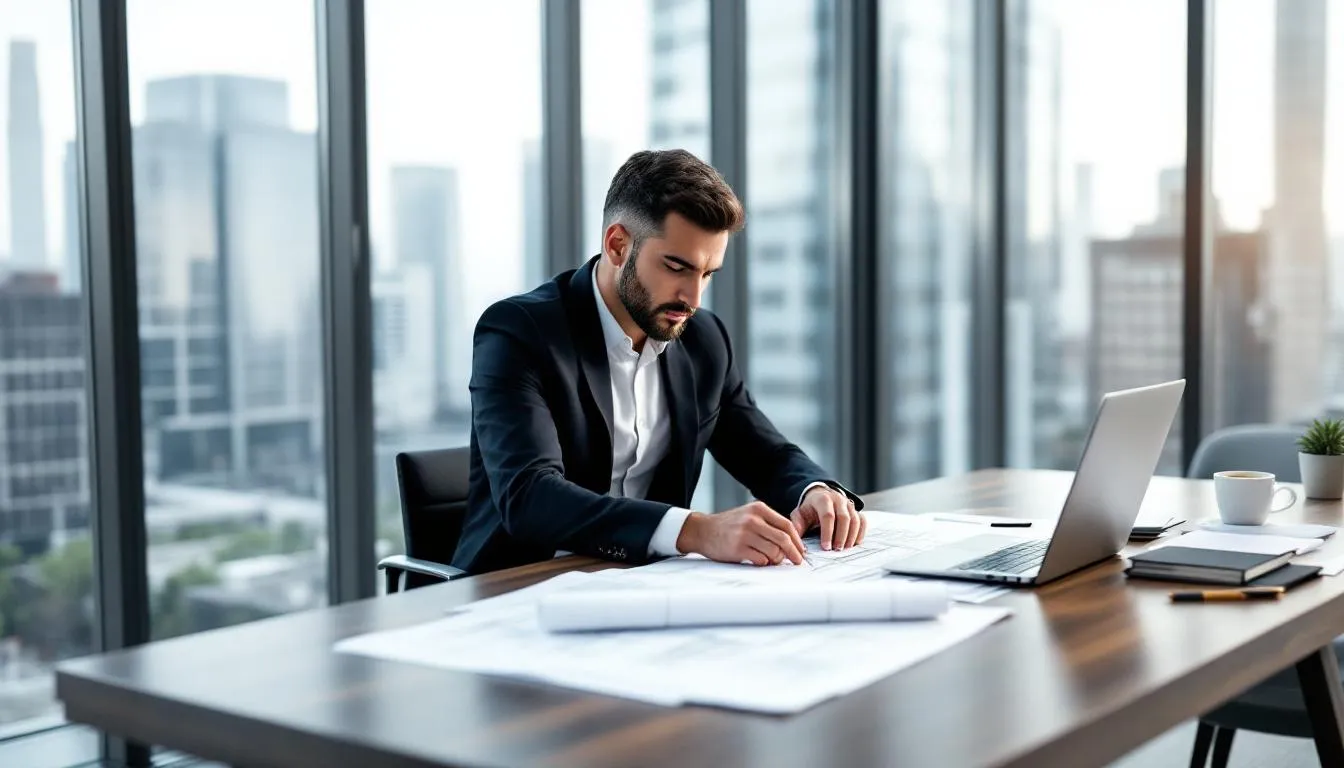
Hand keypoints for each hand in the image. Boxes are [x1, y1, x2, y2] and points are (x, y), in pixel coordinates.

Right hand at [676, 501, 805, 565]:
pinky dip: (764, 563)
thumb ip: (768, 524)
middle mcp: (753, 519)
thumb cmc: (729, 526)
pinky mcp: (738, 548)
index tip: (801, 550)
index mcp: (759, 509)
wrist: (703, 530)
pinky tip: (758, 560)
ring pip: (774, 552)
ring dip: (777, 560)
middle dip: (794, 553)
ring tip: (772, 560)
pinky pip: (761, 560)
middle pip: (783, 539)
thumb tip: (791, 543)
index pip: (787, 525)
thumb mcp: (749, 515)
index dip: (797, 540)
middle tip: (797, 561)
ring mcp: (745, 534)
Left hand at [791, 486, 864, 550]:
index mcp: (822, 499)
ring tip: (845, 549)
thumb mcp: (799, 514)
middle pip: (844, 518)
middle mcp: (838, 499)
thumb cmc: (809, 509)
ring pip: (855, 520)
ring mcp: (848, 504)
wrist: (819, 496)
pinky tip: (855, 543)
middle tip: (837, 550)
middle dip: (841, 536)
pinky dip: (861, 533)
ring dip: (851, 536)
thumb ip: (797, 526)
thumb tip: (797, 542)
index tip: (825, 547)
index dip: (827, 532)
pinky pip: (862, 521)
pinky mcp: (856, 510)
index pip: (828, 516)